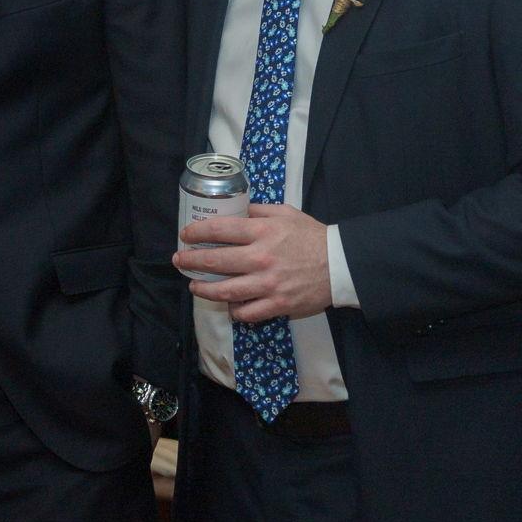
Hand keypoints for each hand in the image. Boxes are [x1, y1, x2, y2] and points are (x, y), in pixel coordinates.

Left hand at [173, 202, 331, 325]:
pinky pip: (247, 312)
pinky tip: (228, 305)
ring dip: (204, 289)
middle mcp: (261, 258)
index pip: (219, 230)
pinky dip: (234, 310)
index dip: (196, 233)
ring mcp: (268, 284)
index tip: (186, 235)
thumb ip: (258, 211)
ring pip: (225, 291)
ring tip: (194, 286)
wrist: (342, 265)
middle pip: (215, 261)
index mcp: (263, 232)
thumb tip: (234, 208)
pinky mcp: (278, 305)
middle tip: (179, 261)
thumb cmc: (312, 237)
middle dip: (190, 261)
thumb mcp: (286, 213)